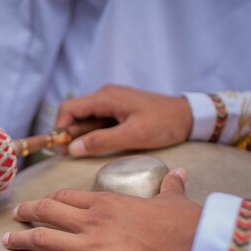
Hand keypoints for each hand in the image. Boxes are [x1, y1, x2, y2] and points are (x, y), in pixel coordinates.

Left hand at [1, 169, 200, 250]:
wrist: (198, 247)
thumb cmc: (188, 224)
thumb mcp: (175, 199)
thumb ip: (170, 185)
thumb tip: (178, 171)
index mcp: (108, 201)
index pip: (68, 197)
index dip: (50, 200)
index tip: (40, 204)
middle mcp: (92, 220)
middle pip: (48, 212)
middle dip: (27, 213)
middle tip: (15, 216)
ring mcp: (91, 246)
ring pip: (43, 239)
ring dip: (20, 240)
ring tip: (6, 241)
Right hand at [56, 85, 192, 156]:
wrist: (190, 116)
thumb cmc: (164, 124)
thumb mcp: (132, 135)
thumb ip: (101, 141)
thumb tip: (73, 149)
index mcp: (106, 97)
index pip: (69, 109)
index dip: (60, 128)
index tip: (61, 149)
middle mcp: (106, 96)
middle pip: (75, 113)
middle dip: (69, 134)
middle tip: (71, 155)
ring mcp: (112, 102)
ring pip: (86, 118)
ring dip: (81, 135)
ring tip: (84, 153)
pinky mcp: (118, 109)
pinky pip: (98, 120)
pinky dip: (93, 133)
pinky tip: (98, 146)